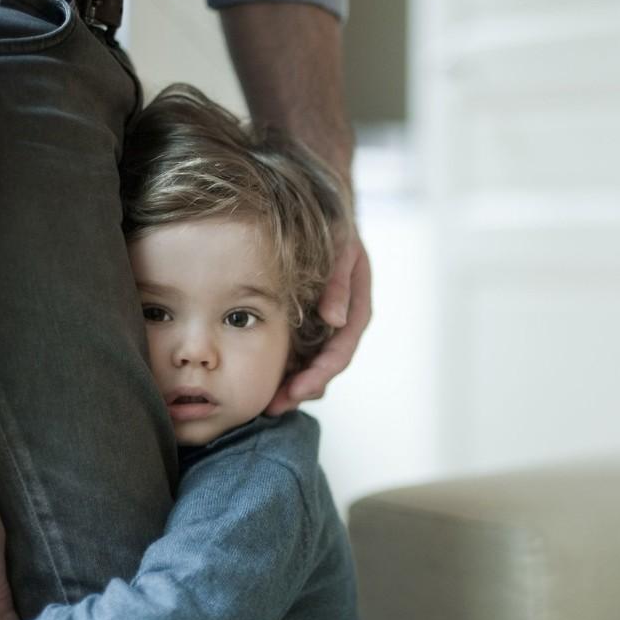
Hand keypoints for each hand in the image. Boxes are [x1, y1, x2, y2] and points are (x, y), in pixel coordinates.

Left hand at [267, 226, 371, 413]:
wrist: (327, 212)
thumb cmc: (336, 227)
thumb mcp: (342, 247)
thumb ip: (339, 282)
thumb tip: (334, 320)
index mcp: (357, 310)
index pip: (341, 351)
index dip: (320, 374)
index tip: (297, 391)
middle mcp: (342, 323)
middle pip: (326, 367)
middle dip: (302, 390)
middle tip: (274, 407)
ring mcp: (325, 326)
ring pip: (312, 365)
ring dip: (292, 386)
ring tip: (266, 405)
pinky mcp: (308, 323)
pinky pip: (298, 352)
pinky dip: (284, 368)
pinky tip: (263, 379)